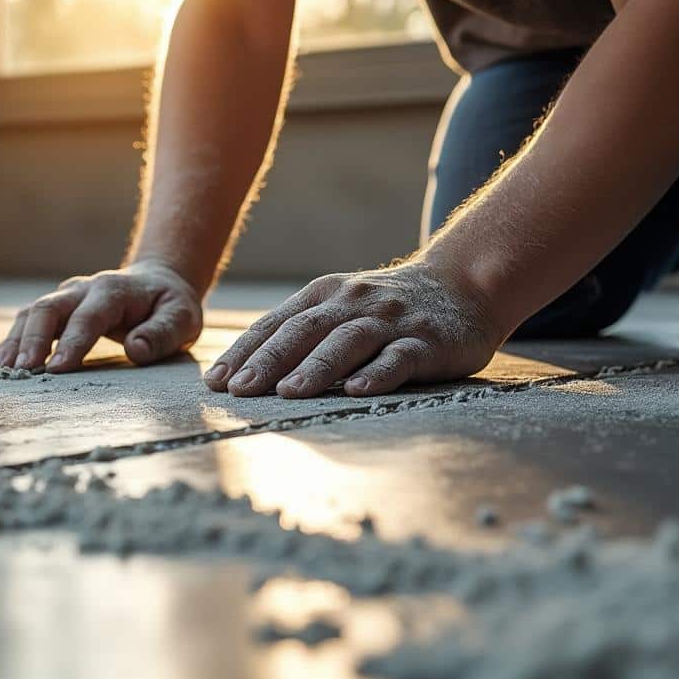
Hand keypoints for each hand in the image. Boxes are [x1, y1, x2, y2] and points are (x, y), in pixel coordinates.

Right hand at [0, 261, 203, 372]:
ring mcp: (66, 297)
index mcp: (113, 291)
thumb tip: (135, 349)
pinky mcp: (56, 309)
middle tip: (22, 371)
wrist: (157, 283)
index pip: (89, 317)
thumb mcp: (182, 319)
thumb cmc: (170, 307)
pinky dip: (8, 340)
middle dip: (33, 340)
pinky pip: (26, 321)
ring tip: (0, 370)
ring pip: (32, 314)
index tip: (57, 369)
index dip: (72, 342)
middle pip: (49, 310)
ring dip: (14, 341)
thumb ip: (162, 334)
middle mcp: (83, 289)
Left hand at [203, 262, 506, 397]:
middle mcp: (352, 303)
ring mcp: (389, 321)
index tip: (215, 382)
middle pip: (303, 331)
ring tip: (289, 393)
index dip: (244, 352)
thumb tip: (241, 373)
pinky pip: (398, 357)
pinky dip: (377, 372)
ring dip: (316, 367)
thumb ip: (298, 333)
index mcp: (324, 296)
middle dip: (268, 361)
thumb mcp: (339, 308)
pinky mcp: (425, 341)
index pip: (275, 325)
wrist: (463, 285)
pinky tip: (357, 390)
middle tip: (240, 391)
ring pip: (347, 341)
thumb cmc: (386, 309)